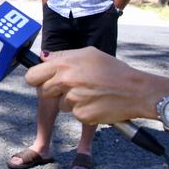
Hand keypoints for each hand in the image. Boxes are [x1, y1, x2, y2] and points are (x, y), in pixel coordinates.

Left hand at [24, 47, 168, 124]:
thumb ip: (62, 56)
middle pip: (45, 92)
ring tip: (90, 93)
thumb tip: (43, 58)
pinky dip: (84, 111)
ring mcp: (73, 100)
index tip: (42, 81)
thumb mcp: (88, 54)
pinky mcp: (82, 115)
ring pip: (61, 105)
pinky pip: (76, 114)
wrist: (137, 90)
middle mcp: (65, 82)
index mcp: (64, 65)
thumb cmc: (113, 69)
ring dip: (71, 102)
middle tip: (73, 88)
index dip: (37, 79)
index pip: (32, 76)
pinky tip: (97, 103)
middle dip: (55, 91)